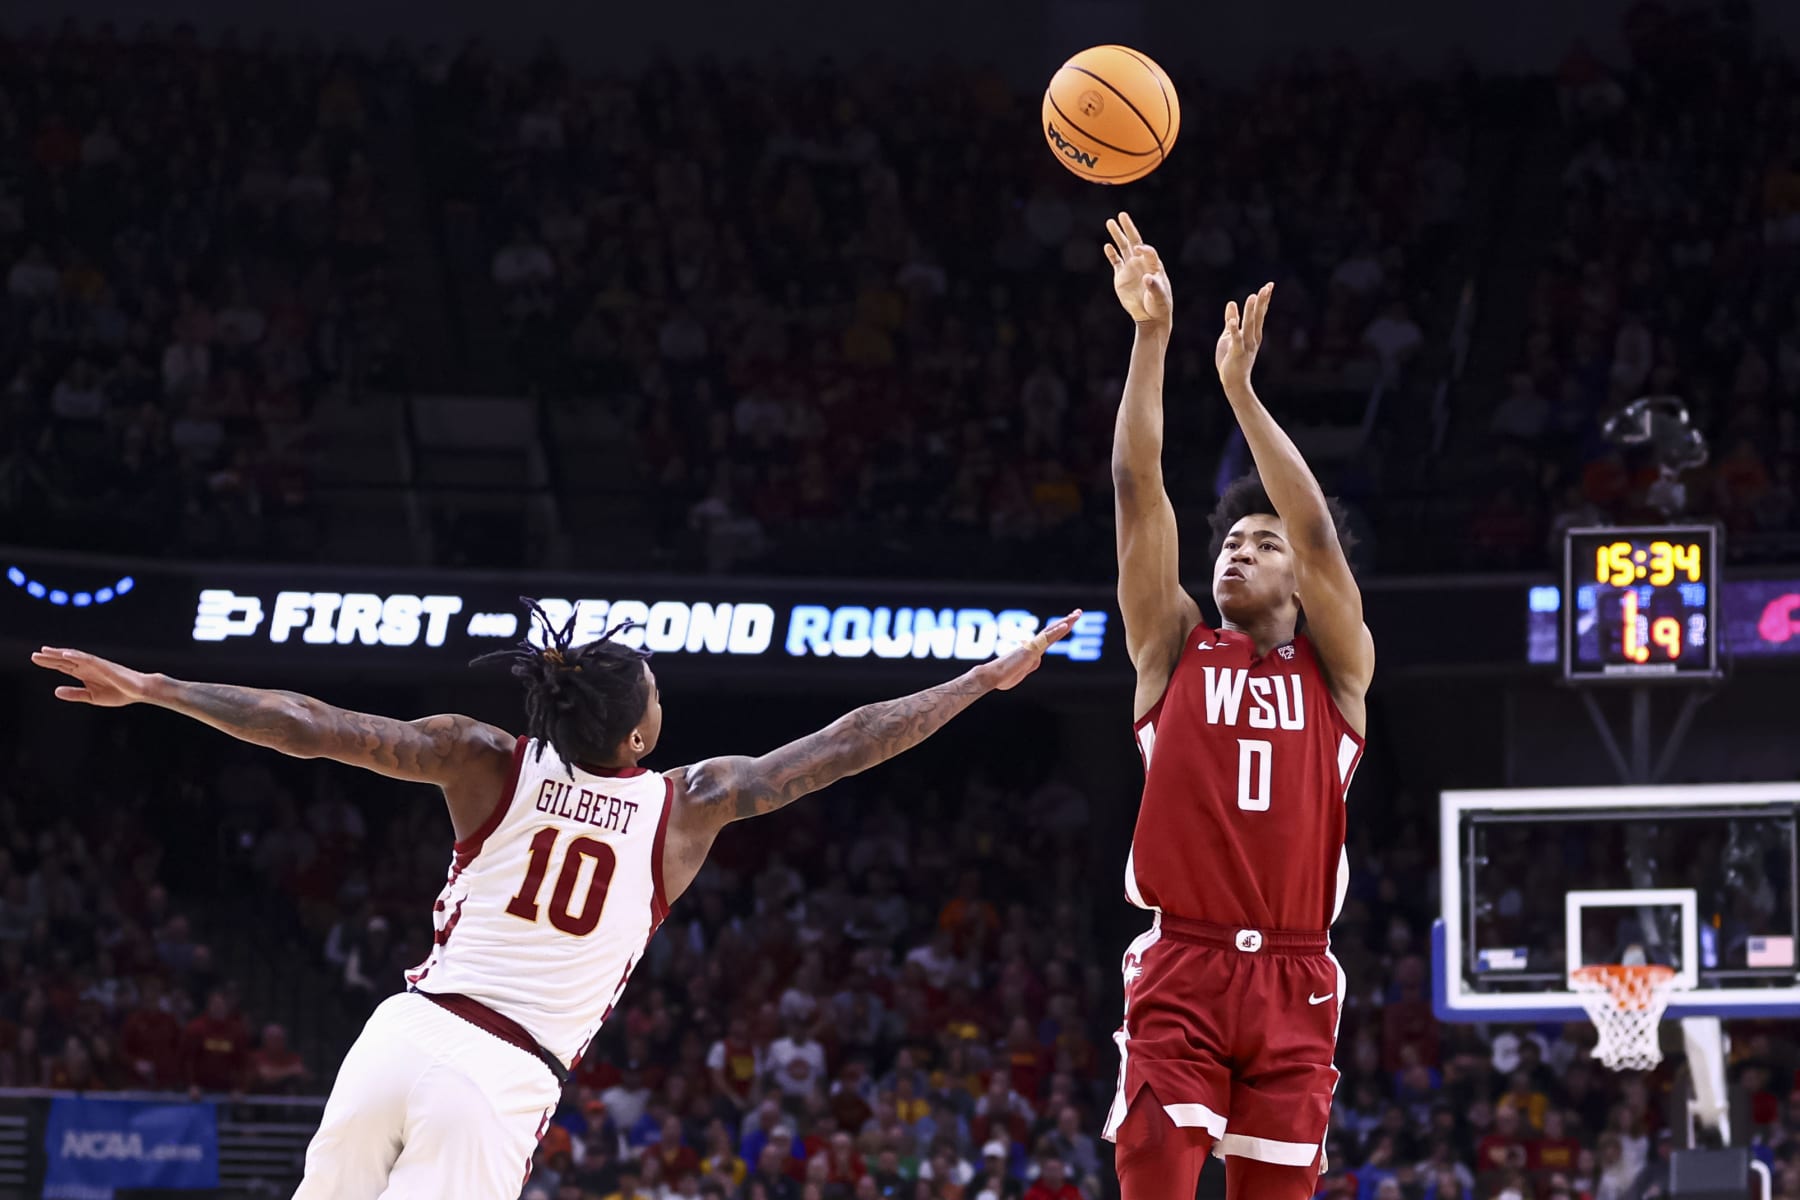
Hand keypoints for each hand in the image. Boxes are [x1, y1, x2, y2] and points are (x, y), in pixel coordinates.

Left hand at [31, 646, 154, 705]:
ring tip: (46, 651)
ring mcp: (96, 665)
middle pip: (66, 660)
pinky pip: (89, 659)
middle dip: (50, 657)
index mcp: (85, 674)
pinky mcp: (105, 666)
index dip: (50, 662)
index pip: (64, 666)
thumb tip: (56, 691)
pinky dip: (77, 656)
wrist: (140, 691)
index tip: (35, 659)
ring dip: (60, 653)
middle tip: (34, 654)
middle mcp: (88, 667)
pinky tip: (66, 654)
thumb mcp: (92, 697)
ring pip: (74, 657)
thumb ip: (75, 694)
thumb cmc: (119, 693)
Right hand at [978, 611, 1080, 690]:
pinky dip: (1056, 631)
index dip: (1060, 629)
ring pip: (1051, 632)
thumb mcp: (1020, 673)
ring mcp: (1032, 647)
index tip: (1069, 622)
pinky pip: (1046, 639)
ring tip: (1077, 614)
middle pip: (1053, 631)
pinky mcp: (1031, 650)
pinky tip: (1066, 625)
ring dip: (1065, 622)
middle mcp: (1034, 646)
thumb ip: (1029, 666)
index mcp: (1033, 651)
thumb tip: (1036, 660)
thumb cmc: (1002, 677)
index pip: (1050, 638)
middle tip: (1078, 612)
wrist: (992, 677)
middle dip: (1067, 621)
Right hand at [1103, 213, 1171, 326]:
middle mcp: (1141, 263)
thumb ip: (1154, 287)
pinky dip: (1111, 254)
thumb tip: (1147, 277)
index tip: (1138, 249)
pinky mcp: (1121, 276)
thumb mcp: (1159, 298)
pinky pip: (1115, 261)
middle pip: (1134, 241)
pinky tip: (1107, 246)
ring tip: (1110, 222)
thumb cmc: (1159, 306)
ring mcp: (1131, 268)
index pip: (1148, 252)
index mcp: (1154, 265)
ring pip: (1123, 248)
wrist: (1150, 316)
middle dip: (1128, 228)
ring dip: (1117, 235)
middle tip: (1122, 215)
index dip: (1144, 249)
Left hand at [1215, 282, 1272, 394]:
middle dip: (1261, 302)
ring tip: (1252, 296)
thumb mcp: (1229, 336)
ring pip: (1249, 326)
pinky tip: (1233, 321)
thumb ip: (1231, 320)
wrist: (1234, 382)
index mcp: (1253, 334)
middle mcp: (1253, 338)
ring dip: (1250, 311)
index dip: (1264, 300)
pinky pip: (1236, 340)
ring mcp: (1246, 346)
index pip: (1259, 314)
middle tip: (1267, 287)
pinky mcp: (1237, 353)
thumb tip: (1231, 303)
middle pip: (1258, 317)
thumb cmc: (1231, 360)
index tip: (1269, 285)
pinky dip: (1234, 330)